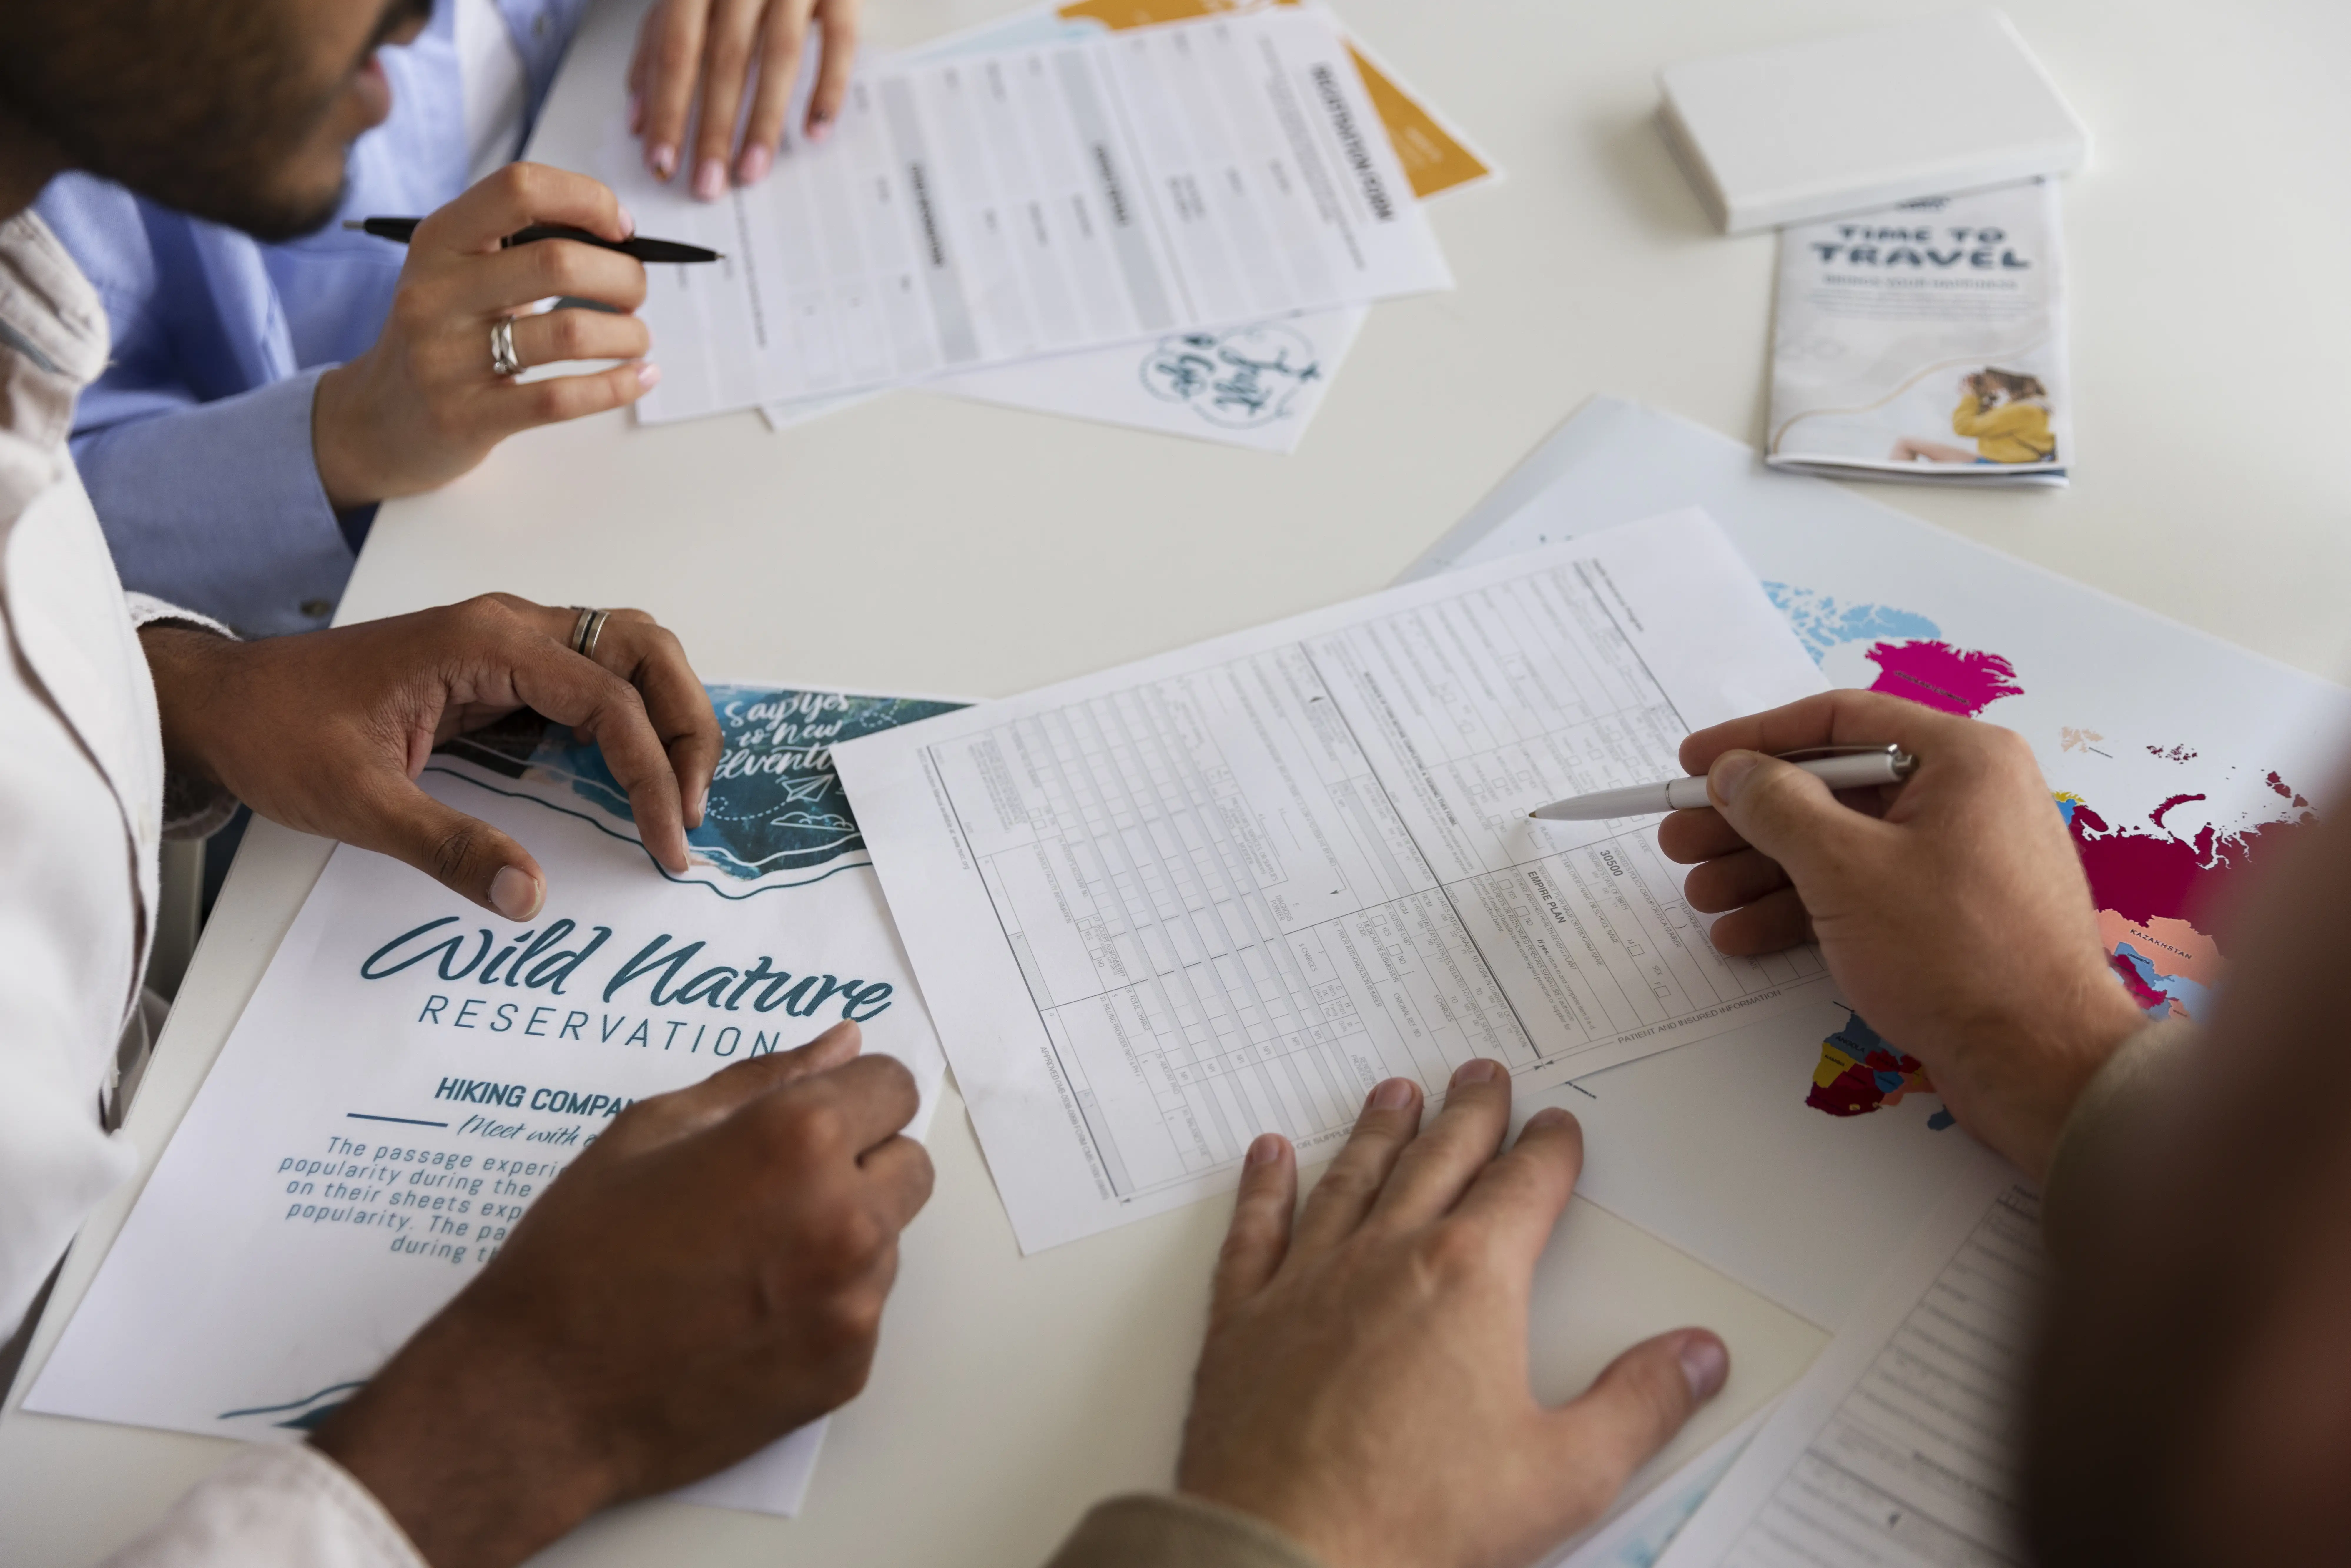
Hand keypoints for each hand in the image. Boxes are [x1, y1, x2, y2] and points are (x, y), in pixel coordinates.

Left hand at [141, 593, 719, 919]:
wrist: (223, 704)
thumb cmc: (280, 734)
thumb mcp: (358, 801)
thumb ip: (447, 846)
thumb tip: (528, 897)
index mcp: (482, 643)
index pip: (608, 699)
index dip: (651, 774)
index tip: (670, 842)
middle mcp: (508, 627)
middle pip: (645, 649)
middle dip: (686, 725)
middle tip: (693, 807)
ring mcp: (508, 643)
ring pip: (631, 655)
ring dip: (668, 716)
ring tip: (678, 794)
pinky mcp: (502, 669)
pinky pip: (595, 681)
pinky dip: (632, 723)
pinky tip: (635, 780)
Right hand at [311, 1022, 933, 1567]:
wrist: (542, 1396)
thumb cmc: (581, 1255)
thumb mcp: (652, 1130)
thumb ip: (763, 1078)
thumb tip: (841, 1043)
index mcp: (800, 1140)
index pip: (893, 1087)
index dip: (850, 1096)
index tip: (811, 1118)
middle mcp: (845, 1218)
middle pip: (908, 1164)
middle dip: (858, 1165)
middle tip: (772, 1192)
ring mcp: (853, 1301)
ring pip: (889, 1240)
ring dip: (841, 1237)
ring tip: (747, 1260)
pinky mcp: (848, 1367)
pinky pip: (864, 1310)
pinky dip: (823, 1306)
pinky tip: (746, 1316)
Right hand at [312, 165, 654, 508]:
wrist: (379, 420)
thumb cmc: (442, 337)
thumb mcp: (460, 274)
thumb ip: (522, 249)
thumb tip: (619, 242)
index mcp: (439, 241)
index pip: (519, 189)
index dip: (587, 199)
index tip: (622, 228)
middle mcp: (436, 293)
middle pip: (559, 262)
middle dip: (624, 276)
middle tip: (635, 294)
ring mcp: (447, 358)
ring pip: (569, 332)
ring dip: (627, 334)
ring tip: (637, 339)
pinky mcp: (467, 417)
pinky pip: (561, 398)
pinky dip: (616, 386)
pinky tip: (639, 378)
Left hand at [629, 0, 861, 195]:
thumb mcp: (686, 0)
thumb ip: (657, 49)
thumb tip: (637, 118)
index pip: (675, 49)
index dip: (667, 109)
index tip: (661, 163)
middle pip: (725, 58)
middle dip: (714, 128)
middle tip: (708, 184)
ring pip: (779, 55)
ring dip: (764, 120)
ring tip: (752, 171)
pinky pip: (839, 42)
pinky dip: (828, 89)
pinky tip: (815, 131)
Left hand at [1179, 1062, 1728, 1567]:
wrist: (1288, 1554)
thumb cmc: (1419, 1520)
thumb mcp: (1565, 1473)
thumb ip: (1639, 1405)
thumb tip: (1697, 1355)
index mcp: (1469, 1280)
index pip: (1524, 1189)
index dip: (1547, 1151)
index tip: (1556, 1125)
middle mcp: (1386, 1259)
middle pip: (1438, 1163)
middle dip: (1468, 1115)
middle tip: (1480, 1074)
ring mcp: (1308, 1283)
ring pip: (1350, 1181)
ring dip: (1377, 1133)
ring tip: (1394, 1093)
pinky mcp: (1244, 1320)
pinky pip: (1255, 1233)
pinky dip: (1262, 1189)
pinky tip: (1265, 1156)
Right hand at [1659, 690, 2147, 1177]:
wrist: (2043, 1064)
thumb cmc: (1952, 950)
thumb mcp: (1846, 868)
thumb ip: (1778, 808)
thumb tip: (1733, 771)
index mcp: (1961, 758)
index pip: (1839, 722)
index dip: (1755, 740)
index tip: (1692, 763)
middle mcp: (1967, 796)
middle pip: (1833, 789)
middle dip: (1748, 820)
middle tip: (1678, 842)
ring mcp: (1960, 860)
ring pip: (1842, 847)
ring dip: (1764, 870)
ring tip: (1700, 896)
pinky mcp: (1950, 917)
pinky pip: (1865, 893)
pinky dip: (1805, 909)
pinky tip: (1743, 934)